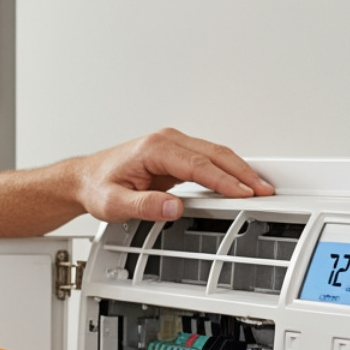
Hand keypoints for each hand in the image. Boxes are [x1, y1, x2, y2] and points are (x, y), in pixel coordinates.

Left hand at [74, 128, 272, 222]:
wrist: (85, 179)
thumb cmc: (96, 187)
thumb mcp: (114, 203)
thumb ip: (144, 206)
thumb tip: (174, 207)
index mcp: (154, 149)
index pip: (198, 165)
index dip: (224, 180)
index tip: (243, 193)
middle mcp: (166, 142)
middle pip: (215, 154)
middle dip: (242, 173)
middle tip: (264, 190)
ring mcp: (173, 146)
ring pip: (215, 154)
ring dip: (239, 170)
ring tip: (260, 188)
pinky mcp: (175, 155)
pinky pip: (208, 160)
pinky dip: (227, 170)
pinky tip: (239, 183)